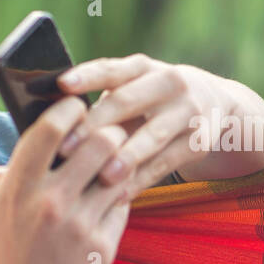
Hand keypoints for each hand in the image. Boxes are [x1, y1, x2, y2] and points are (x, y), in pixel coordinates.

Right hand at [0, 96, 133, 263]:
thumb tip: (16, 157)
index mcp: (15, 191)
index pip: (50, 129)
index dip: (67, 109)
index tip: (74, 106)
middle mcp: (51, 203)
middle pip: (98, 141)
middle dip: (105, 131)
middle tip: (103, 135)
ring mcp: (81, 226)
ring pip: (117, 171)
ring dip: (116, 163)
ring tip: (107, 166)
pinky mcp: (103, 249)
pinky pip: (122, 205)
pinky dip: (117, 197)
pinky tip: (104, 203)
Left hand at [53, 54, 263, 190]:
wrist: (214, 106)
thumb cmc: (148, 101)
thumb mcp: (131, 89)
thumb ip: (99, 99)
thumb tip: (49, 119)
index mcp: (142, 67)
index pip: (111, 69)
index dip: (87, 76)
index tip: (61, 85)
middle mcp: (169, 82)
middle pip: (127, 102)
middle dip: (95, 126)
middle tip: (66, 149)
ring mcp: (188, 112)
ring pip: (152, 136)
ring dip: (125, 157)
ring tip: (102, 176)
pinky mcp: (199, 142)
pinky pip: (165, 164)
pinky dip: (140, 181)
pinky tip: (117, 196)